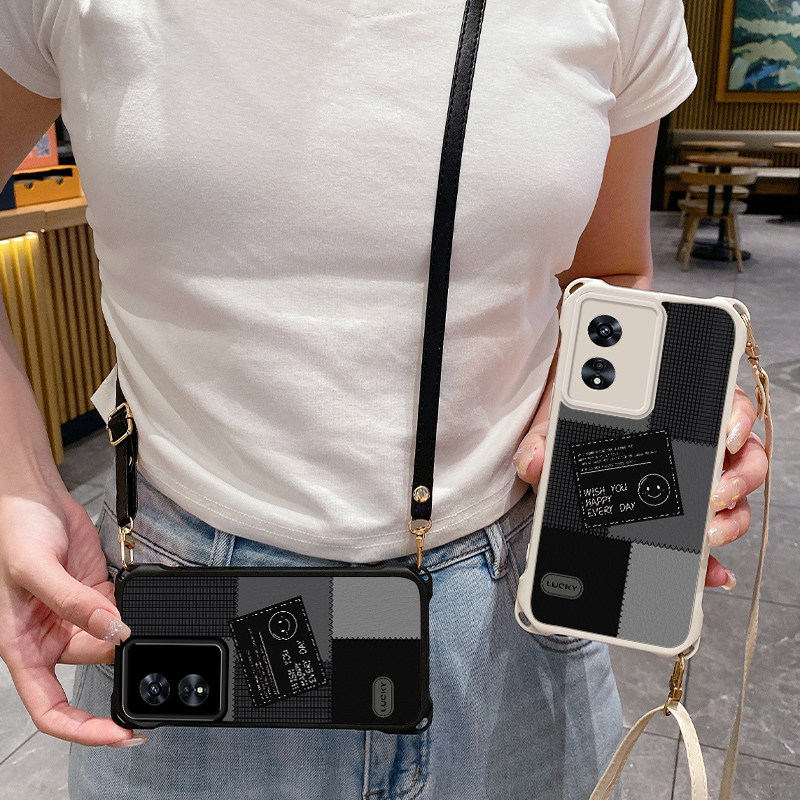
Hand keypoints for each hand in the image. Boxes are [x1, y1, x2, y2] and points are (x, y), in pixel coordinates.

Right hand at [0, 480, 144, 745]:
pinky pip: (122, 612)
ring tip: (137, 610)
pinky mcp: (96, 595)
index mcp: (22, 647)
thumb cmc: (13, 533)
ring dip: (130, 630)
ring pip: (113, 639)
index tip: (119, 734)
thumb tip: (114, 630)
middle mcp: (49, 638)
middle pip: (93, 667)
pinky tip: (139, 597)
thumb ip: (74, 603)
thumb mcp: (35, 570)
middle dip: (119, 656)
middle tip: (140, 639)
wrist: (32, 497)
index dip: (83, 730)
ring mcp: (75, 617)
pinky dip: (135, 609)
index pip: (50, 709)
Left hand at [513, 384, 767, 589]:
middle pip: (741, 458)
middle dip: (736, 479)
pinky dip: (712, 559)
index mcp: (669, 413)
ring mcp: (690, 484)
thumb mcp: (550, 429)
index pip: (722, 406)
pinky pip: (707, 540)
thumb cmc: (564, 428)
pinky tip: (709, 572)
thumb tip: (533, 459)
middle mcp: (692, 446)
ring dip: (731, 518)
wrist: (558, 447)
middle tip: (714, 493)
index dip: (735, 419)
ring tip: (709, 533)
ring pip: (734, 500)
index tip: (727, 437)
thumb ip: (540, 441)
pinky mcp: (680, 521)